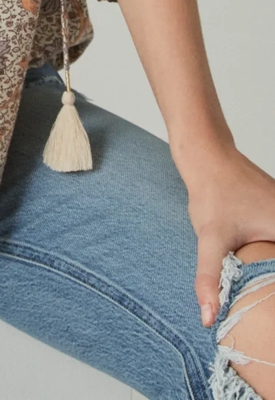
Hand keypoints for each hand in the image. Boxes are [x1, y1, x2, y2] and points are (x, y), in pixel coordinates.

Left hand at [182, 144, 274, 325]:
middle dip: (269, 282)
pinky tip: (259, 270)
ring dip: (269, 269)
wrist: (208, 155)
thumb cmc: (213, 192)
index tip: (266, 305)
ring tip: (260, 292)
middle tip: (264, 310)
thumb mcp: (211, 240)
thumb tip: (208, 319)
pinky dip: (269, 255)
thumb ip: (210, 279)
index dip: (272, 292)